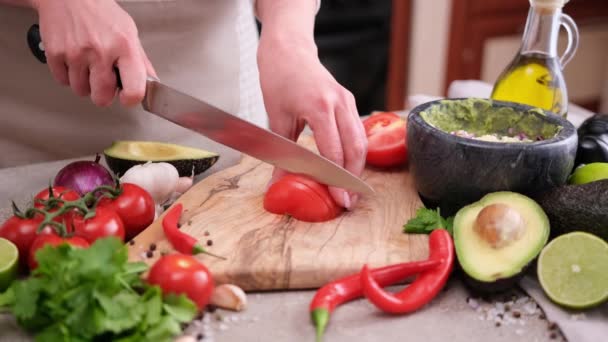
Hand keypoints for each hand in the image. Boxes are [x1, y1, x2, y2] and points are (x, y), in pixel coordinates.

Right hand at [35, 0, 155, 106]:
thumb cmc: (101, 13)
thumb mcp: (129, 32)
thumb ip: (140, 60)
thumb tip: (151, 82)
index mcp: (125, 46)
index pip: (134, 90)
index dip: (130, 99)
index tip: (126, 97)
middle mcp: (101, 51)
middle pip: (102, 97)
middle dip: (103, 94)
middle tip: (104, 81)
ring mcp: (76, 53)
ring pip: (81, 91)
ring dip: (85, 84)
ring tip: (88, 66)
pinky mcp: (55, 53)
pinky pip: (63, 81)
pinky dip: (68, 75)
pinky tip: (75, 61)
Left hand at [257, 35, 366, 209]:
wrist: (289, 50)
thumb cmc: (279, 79)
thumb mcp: (276, 119)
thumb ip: (282, 153)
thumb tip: (279, 183)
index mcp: (320, 106)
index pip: (335, 151)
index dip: (337, 179)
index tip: (338, 200)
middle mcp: (340, 103)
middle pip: (356, 149)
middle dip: (353, 179)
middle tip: (347, 202)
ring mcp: (348, 101)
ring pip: (361, 142)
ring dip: (356, 168)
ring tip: (348, 191)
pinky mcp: (349, 102)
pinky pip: (357, 132)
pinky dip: (355, 153)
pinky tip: (348, 169)